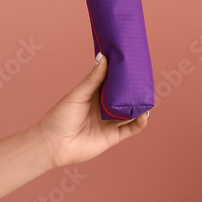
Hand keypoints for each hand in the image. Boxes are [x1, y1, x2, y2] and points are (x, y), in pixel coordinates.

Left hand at [34, 54, 148, 169]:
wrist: (53, 145)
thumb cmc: (60, 117)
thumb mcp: (78, 95)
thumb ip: (93, 79)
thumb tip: (104, 57)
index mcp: (95, 96)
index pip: (113, 84)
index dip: (123, 76)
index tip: (133, 64)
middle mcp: (104, 109)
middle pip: (124, 98)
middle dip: (135, 91)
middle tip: (145, 81)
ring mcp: (109, 123)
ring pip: (130, 113)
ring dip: (140, 107)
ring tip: (149, 97)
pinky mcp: (113, 137)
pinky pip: (131, 129)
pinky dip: (140, 123)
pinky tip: (145, 115)